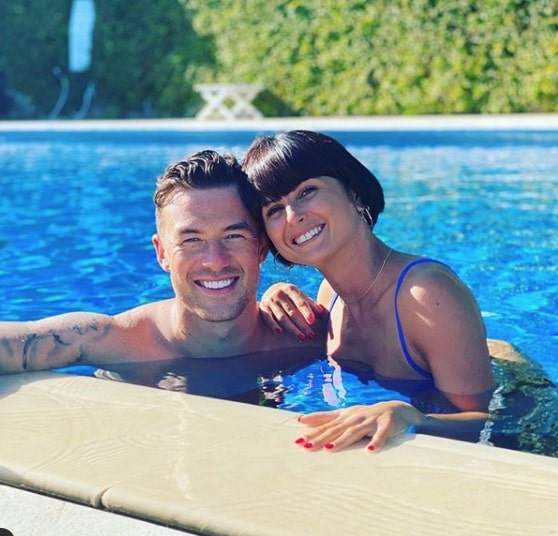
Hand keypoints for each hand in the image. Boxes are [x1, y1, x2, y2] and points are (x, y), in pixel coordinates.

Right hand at [260, 283, 323, 340]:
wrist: (272, 290)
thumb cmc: (291, 296)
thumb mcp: (300, 296)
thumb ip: (310, 303)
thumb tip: (322, 312)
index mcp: (291, 289)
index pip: (300, 302)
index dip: (306, 312)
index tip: (312, 321)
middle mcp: (280, 294)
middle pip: (292, 312)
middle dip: (302, 325)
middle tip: (311, 335)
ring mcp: (270, 301)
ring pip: (282, 317)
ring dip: (292, 328)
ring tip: (302, 338)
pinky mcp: (263, 308)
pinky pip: (268, 318)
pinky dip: (273, 325)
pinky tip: (280, 332)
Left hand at [294, 401, 425, 451]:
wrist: (397, 409)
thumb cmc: (367, 415)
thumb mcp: (345, 415)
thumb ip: (326, 418)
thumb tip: (301, 421)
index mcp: (345, 416)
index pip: (326, 424)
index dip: (312, 431)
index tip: (297, 439)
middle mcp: (355, 417)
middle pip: (336, 429)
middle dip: (320, 438)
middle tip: (305, 447)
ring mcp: (371, 420)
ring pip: (355, 432)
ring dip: (342, 441)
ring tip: (329, 449)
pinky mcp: (387, 425)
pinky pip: (382, 435)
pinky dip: (376, 441)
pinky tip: (370, 450)